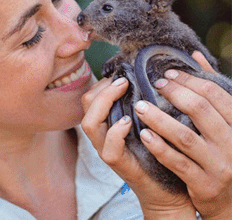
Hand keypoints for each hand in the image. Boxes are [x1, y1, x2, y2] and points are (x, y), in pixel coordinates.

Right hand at [81, 77, 195, 217]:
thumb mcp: (148, 117)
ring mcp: (107, 149)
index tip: (124, 72)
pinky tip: (129, 122)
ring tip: (123, 92)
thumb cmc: (160, 147)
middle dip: (103, 87)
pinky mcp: (119, 164)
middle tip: (124, 80)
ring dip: (105, 102)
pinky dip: (116, 131)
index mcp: (107, 120)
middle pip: (86, 103)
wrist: (170, 186)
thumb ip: (141, 98)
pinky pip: (108, 148)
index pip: (92, 93)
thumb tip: (146, 70)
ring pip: (89, 122)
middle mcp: (102, 133)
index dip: (104, 79)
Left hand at [134, 57, 231, 219]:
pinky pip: (177, 162)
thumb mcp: (224, 124)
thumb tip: (195, 56)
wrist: (230, 201)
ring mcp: (218, 166)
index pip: (215, 95)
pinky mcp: (204, 185)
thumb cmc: (222, 153)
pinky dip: (159, 147)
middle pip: (200, 111)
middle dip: (174, 93)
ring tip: (140, 106)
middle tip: (154, 84)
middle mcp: (231, 145)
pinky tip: (144, 135)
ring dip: (160, 119)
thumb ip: (212, 91)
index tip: (168, 74)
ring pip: (185, 136)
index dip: (190, 80)